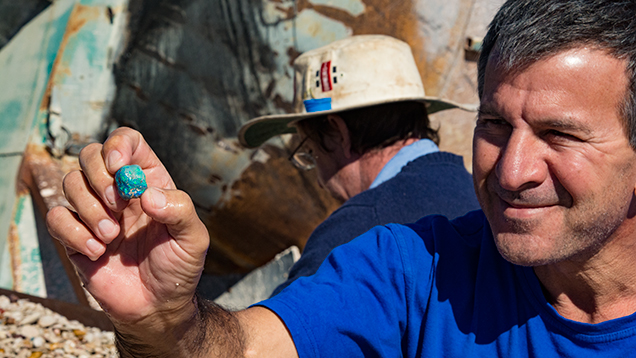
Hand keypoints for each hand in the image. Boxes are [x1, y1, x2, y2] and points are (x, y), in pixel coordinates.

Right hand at [46, 127, 208, 327]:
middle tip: (118, 207)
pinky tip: (97, 253)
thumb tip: (147, 194)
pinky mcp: (75, 236)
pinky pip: (57, 216)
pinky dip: (73, 232)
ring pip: (71, 182)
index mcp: (149, 181)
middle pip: (91, 155)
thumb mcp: (194, 238)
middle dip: (100, 177)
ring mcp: (96, 212)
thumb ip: (179, 210)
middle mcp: (119, 191)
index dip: (119, 144)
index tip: (119, 166)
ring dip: (90, 209)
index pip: (127, 142)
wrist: (158, 306)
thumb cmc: (179, 268)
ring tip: (112, 237)